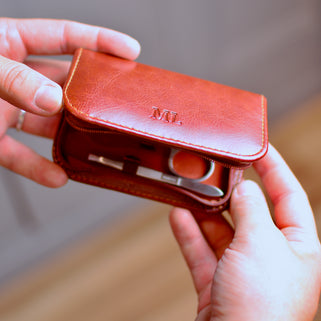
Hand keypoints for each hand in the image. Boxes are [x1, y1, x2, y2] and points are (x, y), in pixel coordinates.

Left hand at [0, 17, 139, 186]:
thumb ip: (15, 80)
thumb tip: (53, 101)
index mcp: (10, 44)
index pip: (64, 36)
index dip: (99, 40)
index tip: (130, 51)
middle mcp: (16, 78)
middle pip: (65, 85)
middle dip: (93, 95)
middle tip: (120, 104)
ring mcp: (7, 109)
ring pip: (49, 123)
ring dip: (72, 137)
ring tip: (98, 146)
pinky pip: (21, 155)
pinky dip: (39, 167)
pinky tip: (58, 176)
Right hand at [170, 145, 320, 320]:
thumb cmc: (262, 305)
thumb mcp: (260, 243)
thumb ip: (251, 210)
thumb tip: (245, 189)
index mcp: (298, 248)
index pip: (289, 196)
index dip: (275, 169)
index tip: (259, 148)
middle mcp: (272, 258)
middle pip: (250, 213)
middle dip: (230, 193)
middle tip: (213, 171)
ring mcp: (244, 272)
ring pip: (222, 232)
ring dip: (204, 213)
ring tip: (189, 191)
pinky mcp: (219, 284)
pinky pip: (203, 252)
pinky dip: (190, 234)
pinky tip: (178, 215)